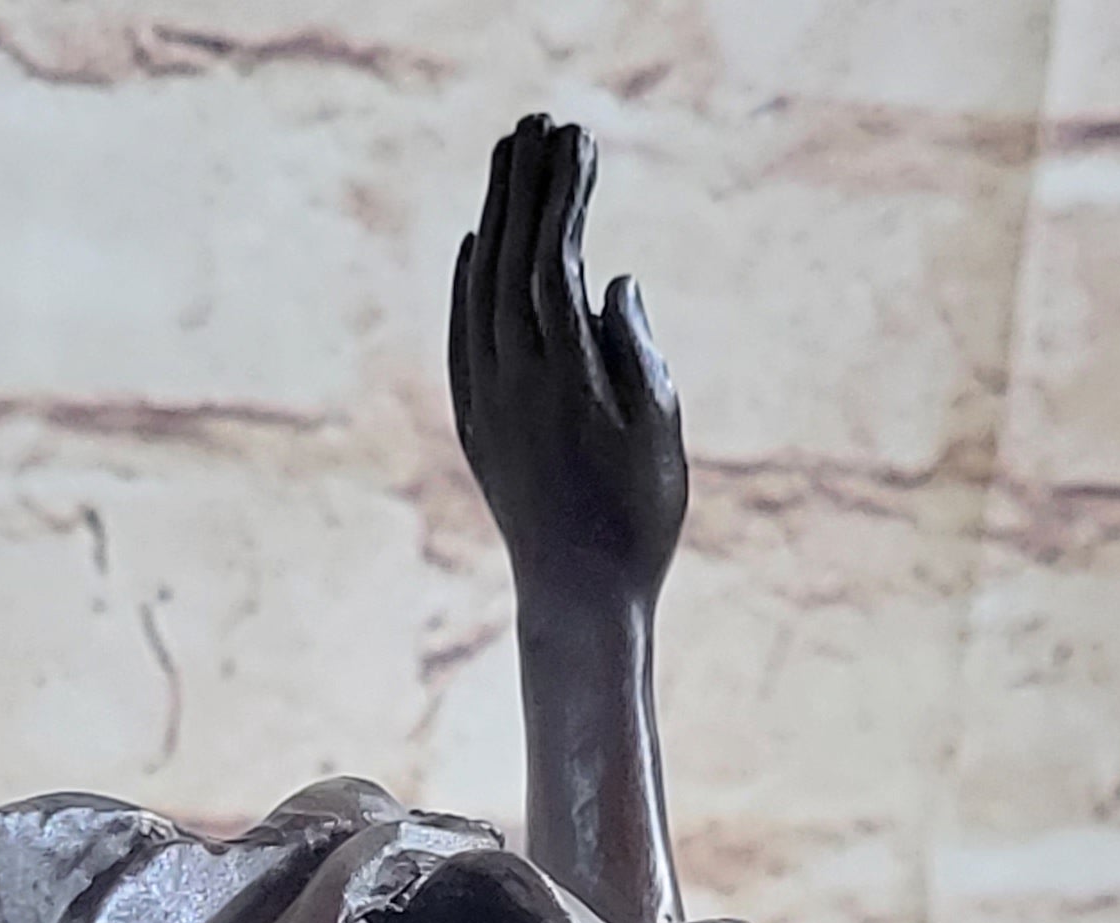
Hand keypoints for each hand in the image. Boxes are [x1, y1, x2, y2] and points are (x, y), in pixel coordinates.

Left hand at [450, 117, 686, 612]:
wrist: (578, 602)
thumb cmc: (637, 522)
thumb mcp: (657, 430)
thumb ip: (636, 349)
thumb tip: (610, 280)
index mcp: (565, 378)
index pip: (555, 262)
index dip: (564, 197)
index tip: (578, 141)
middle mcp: (512, 384)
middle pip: (508, 262)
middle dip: (524, 188)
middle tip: (536, 124)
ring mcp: (485, 406)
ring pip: (479, 293)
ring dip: (493, 222)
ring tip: (506, 162)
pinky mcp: (474, 428)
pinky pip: (461, 339)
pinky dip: (466, 287)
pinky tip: (473, 248)